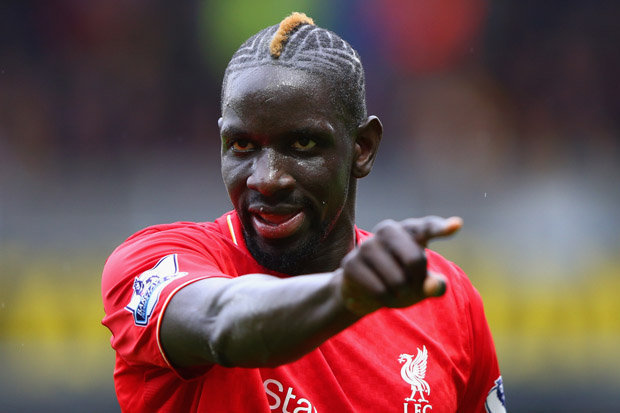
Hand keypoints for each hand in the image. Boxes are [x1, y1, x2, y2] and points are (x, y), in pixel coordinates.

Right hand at [338, 216, 462, 315]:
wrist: (363, 290)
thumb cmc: (400, 281)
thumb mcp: (422, 284)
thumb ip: (435, 285)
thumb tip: (434, 286)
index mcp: (408, 231)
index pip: (426, 227)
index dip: (440, 228)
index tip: (456, 225)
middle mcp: (387, 231)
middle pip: (415, 259)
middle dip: (417, 280)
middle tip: (411, 285)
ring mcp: (367, 246)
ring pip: (397, 280)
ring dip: (400, 295)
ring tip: (394, 291)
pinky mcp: (351, 264)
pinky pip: (379, 290)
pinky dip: (385, 300)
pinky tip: (380, 295)